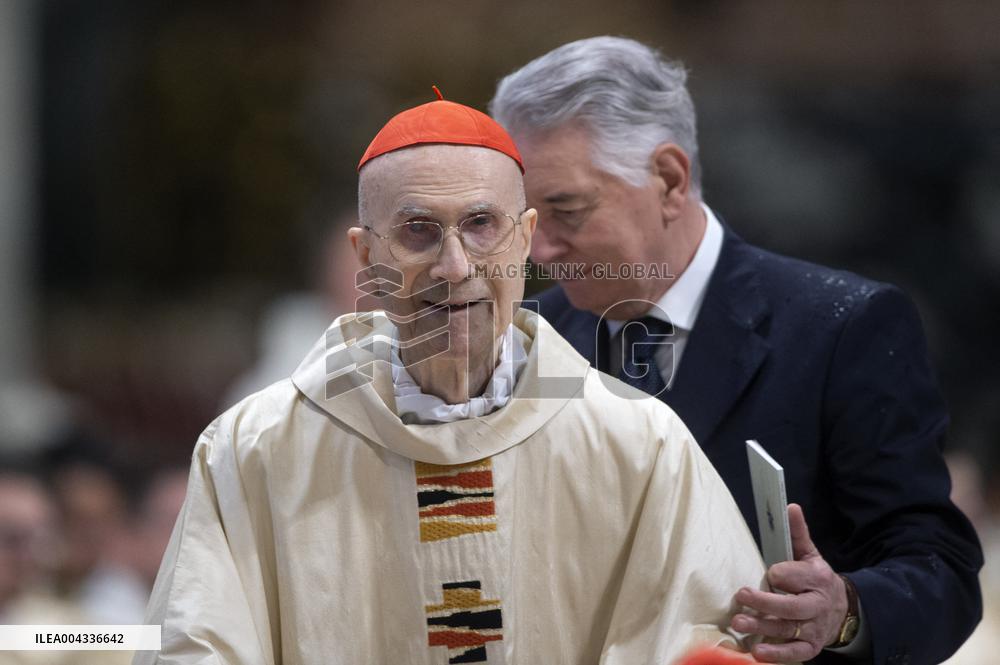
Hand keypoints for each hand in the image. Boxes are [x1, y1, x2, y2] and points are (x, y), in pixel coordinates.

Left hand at [729, 504, 847, 662]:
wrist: (843, 611)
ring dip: (762, 627)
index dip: (779, 574)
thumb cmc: (815, 580)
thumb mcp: (810, 555)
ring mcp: (813, 628)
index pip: (794, 575)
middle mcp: (816, 604)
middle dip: (766, 602)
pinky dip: (777, 654)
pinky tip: (757, 652)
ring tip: (740, 623)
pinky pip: (794, 653)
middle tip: (742, 595)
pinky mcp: (810, 647)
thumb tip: (789, 506)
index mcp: (817, 578)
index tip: (769, 573)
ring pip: (787, 629)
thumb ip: (797, 533)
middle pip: (791, 606)